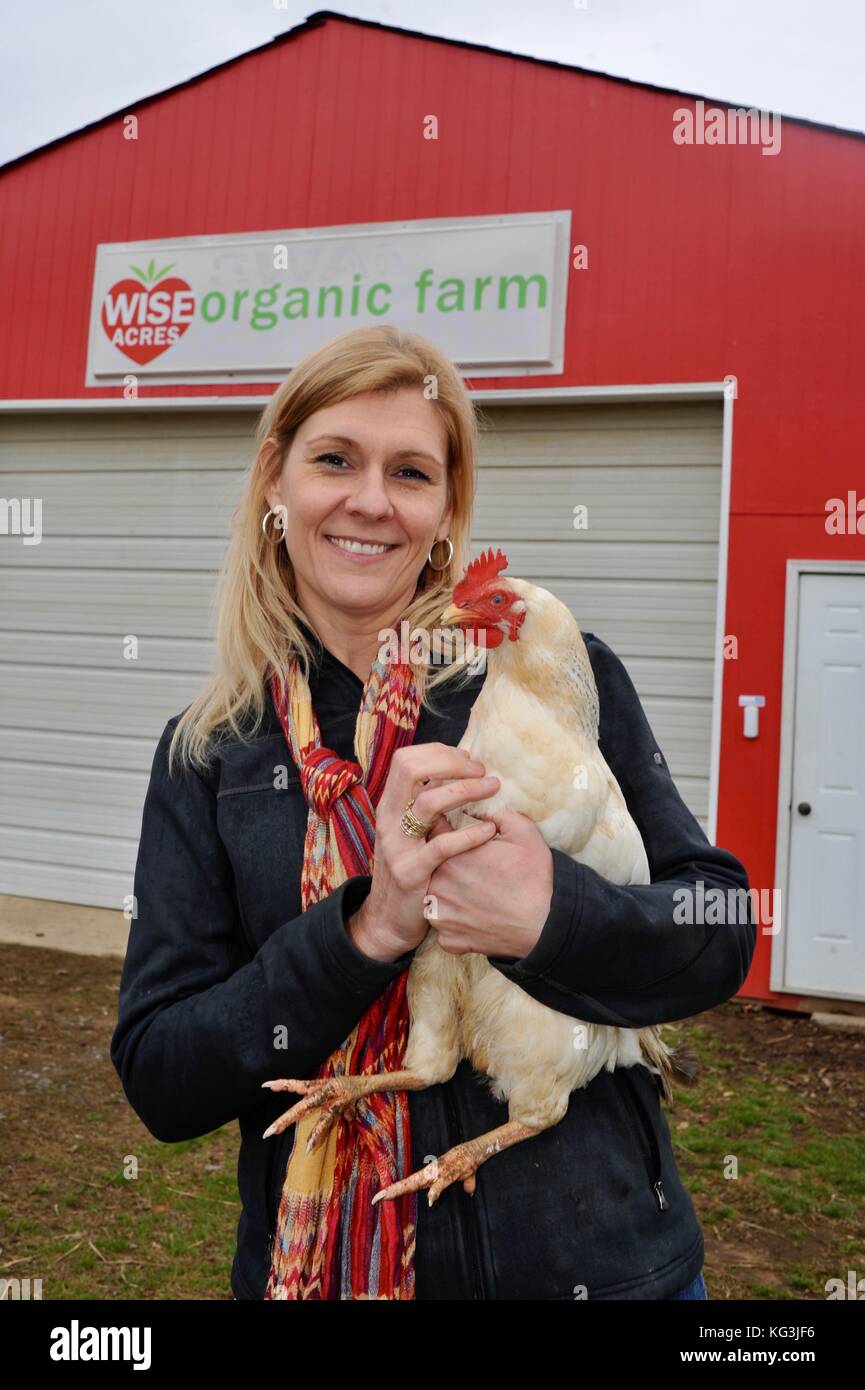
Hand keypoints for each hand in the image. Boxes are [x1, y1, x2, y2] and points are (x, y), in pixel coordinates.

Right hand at [347, 743, 501, 960]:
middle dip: (452, 763)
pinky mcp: (410, 872)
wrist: (388, 920)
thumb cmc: (411, 868)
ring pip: (429, 802)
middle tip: (481, 771)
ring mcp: (397, 845)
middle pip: (412, 769)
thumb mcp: (411, 831)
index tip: (468, 759)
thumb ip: (427, 804)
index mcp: (389, 804)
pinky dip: (470, 834)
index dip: (439, 752)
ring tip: (492, 788)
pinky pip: (443, 846)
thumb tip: (458, 773)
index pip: (406, 759)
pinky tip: (490, 830)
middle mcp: (388, 818)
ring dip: (466, 790)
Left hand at [424, 808, 553, 957]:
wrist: (547, 924)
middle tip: (472, 867)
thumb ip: (492, 811)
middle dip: (446, 862)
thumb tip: (473, 803)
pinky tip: (474, 915)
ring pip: (434, 897)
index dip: (449, 830)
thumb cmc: (535, 875)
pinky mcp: (448, 940)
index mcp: (449, 854)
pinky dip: (455, 920)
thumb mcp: (521, 830)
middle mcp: (436, 885)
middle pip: (430, 865)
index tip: (461, 834)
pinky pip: (443, 925)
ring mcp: (440, 915)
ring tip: (474, 892)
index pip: (434, 832)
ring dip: (447, 892)